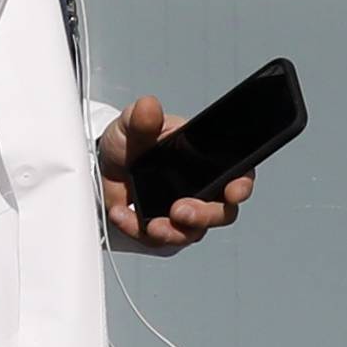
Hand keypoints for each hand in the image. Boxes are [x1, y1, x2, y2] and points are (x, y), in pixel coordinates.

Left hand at [96, 93, 256, 254]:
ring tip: (152, 225)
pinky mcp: (160, 227)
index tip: (233, 192)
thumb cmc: (129, 142)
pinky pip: (157, 240)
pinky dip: (138, 230)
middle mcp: (200, 189)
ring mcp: (182, 211)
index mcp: (205, 159)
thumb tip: (149, 106)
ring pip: (192, 232)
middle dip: (204, 216)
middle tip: (181, 211)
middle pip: (220, 213)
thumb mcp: (132, 125)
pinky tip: (123, 214)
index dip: (241, 185)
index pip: (237, 174)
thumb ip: (141, 118)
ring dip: (174, 233)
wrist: (104, 164)